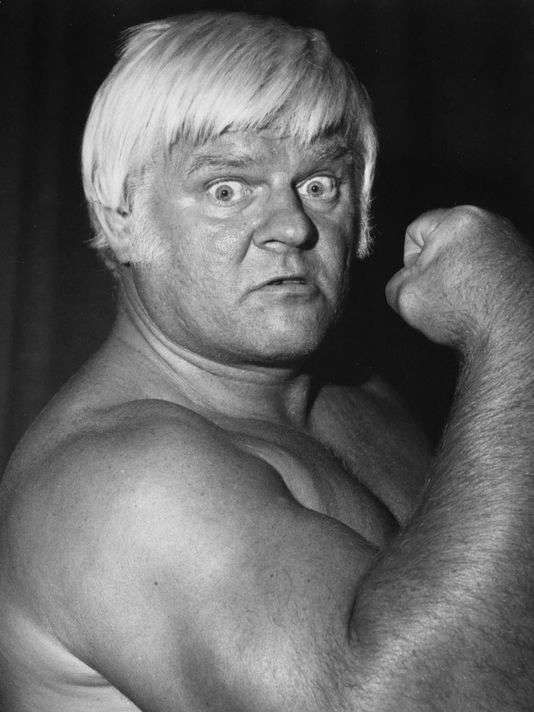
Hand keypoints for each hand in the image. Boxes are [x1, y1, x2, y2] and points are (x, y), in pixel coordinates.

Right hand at [385, 205, 532, 348]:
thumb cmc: (465, 312)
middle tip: (440, 296)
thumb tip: (404, 284)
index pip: (415, 231)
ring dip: (461, 279)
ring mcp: (512, 243)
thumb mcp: (403, 297)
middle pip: (445, 243)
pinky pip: (490, 271)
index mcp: (459, 219)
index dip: (409, 262)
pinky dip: (483, 287)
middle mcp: (491, 223)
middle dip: (438, 269)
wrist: (511, 336)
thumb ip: (396, 283)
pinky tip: (481, 306)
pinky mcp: (525, 264)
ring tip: (463, 304)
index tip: (420, 283)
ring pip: (469, 258)